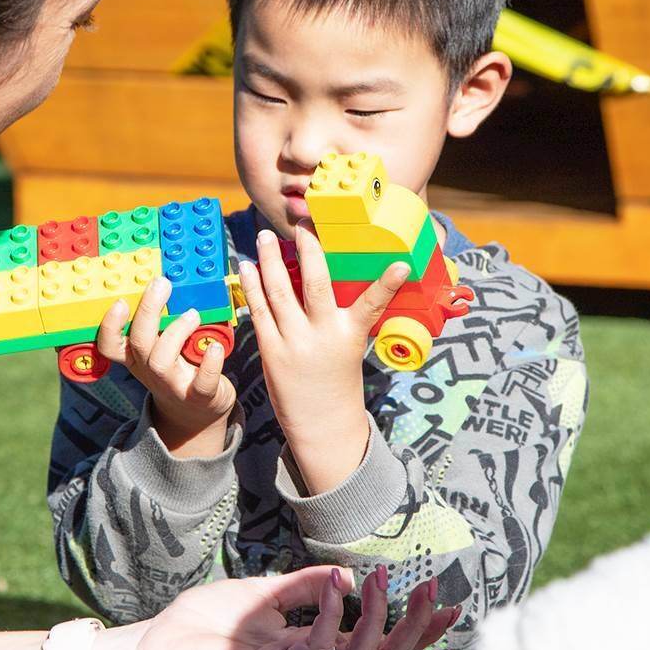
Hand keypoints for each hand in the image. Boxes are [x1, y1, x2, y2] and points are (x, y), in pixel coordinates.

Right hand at [96, 276, 234, 456]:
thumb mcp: (160, 349)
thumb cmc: (178, 370)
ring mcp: (173, 385)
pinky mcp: (199, 396)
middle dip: (147, 311)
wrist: (196, 413)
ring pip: (161, 360)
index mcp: (137, 357)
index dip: (110, 325)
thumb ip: (159, 322)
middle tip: (161, 284)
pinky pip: (201, 382)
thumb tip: (163, 281)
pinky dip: (209, 364)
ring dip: (176, 332)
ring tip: (193, 314)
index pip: (110, 344)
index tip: (119, 300)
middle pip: (138, 343)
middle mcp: (150, 370)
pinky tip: (217, 347)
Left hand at [122, 566, 458, 649]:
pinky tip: (339, 584)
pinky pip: (317, 647)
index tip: (446, 601)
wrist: (158, 644)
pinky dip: (333, 614)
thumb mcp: (262, 592)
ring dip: (379, 618)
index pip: (376, 643)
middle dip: (415, 629)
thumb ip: (304, 586)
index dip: (415, 627)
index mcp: (314, 645)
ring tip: (381, 580)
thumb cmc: (205, 624)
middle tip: (434, 592)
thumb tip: (345, 570)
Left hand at [238, 224, 407, 491]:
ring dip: (270, 260)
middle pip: (315, 285)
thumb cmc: (338, 381)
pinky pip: (260, 311)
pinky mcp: (271, 351)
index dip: (387, 284)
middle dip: (308, 251)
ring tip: (264, 236)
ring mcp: (294, 343)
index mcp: (350, 335)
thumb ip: (341, 315)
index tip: (401, 265)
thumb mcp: (350, 347)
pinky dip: (253, 287)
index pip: (372, 304)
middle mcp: (323, 336)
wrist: (322, 423)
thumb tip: (323, 279)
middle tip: (302, 226)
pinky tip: (248, 267)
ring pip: (279, 292)